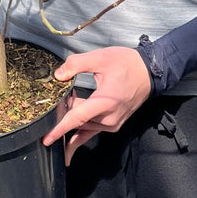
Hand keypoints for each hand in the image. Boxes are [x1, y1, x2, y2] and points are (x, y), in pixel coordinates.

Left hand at [44, 46, 152, 164]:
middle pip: (78, 122)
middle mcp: (109, 118)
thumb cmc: (128, 64)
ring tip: (71, 100)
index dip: (60, 128)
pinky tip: (68, 140)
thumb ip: (76, 64)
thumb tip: (59, 75)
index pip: (77, 118)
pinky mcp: (114, 124)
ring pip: (84, 127)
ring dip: (74, 118)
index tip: (47, 139)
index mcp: (105, 102)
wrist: (149, 72)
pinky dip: (80, 130)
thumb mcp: (100, 58)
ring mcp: (112, 123)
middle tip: (58, 99)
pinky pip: (92, 131)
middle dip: (64, 114)